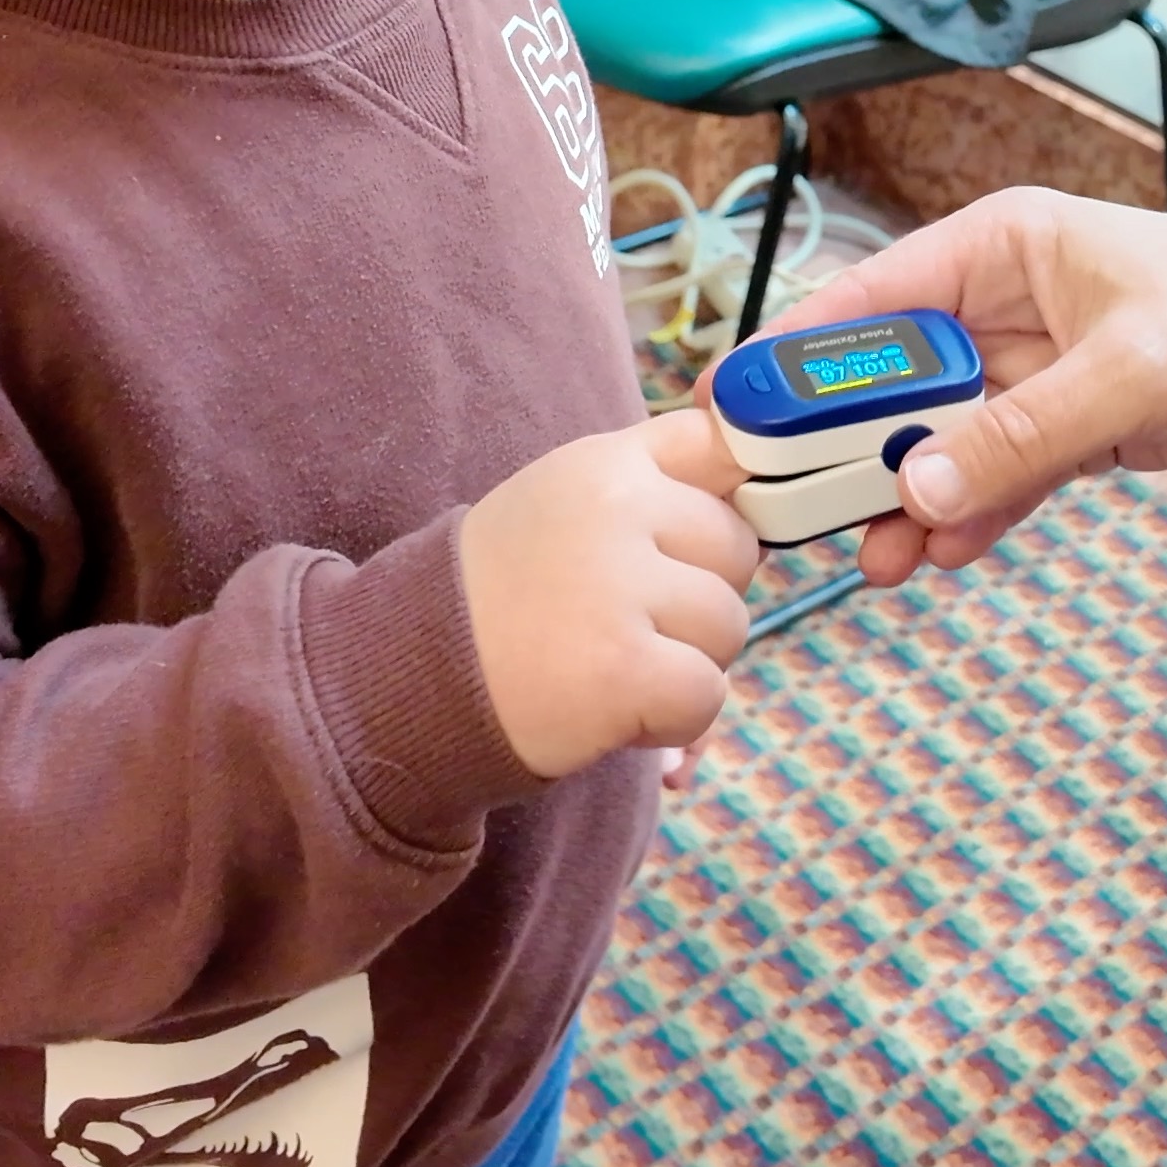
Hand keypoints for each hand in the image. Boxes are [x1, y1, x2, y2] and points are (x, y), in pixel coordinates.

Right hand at [461, 411, 759, 780]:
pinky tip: (618, 712)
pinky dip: (674, 721)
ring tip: (613, 664)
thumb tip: (757, 478)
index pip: (721, 444)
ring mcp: (619, 587)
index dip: (733, 497)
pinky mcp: (624, 668)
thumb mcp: (564, 506)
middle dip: (701, 598)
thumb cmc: (500, 600)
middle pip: (737, 550)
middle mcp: (616, 509)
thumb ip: (652, 487)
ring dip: (687, 662)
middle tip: (629, 623)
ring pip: (730, 626)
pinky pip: (707, 694)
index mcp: (604, 463)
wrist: (409, 681)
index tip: (704, 541)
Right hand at [771, 188, 1166, 587]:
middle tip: (796, 520)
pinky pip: (996, 477)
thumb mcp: (1130, 372)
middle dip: (848, 450)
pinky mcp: (1072, 429)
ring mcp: (1036, 371)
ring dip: (907, 499)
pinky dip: (970, 515)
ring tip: (875, 564)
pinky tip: (941, 556)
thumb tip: (918, 488)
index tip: (734, 419)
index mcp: (1000, 247)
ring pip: (940, 440)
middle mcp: (1004, 303)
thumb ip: (1020, 433)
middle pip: (892, 380)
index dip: (796, 359)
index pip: (868, 301)